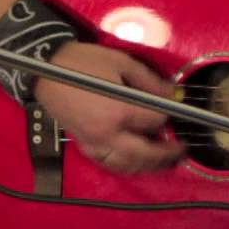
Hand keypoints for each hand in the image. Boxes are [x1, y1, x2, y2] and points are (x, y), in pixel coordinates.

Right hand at [33, 42, 186, 173]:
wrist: (46, 70)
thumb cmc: (85, 63)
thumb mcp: (122, 63)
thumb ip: (149, 81)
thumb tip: (173, 94)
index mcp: (119, 111)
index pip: (154, 121)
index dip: (169, 116)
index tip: (177, 111)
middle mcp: (108, 133)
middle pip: (145, 153)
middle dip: (166, 154)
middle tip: (181, 149)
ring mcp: (94, 143)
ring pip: (127, 165)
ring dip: (148, 165)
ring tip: (164, 160)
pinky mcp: (84, 145)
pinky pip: (109, 164)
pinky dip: (126, 166)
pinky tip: (135, 160)